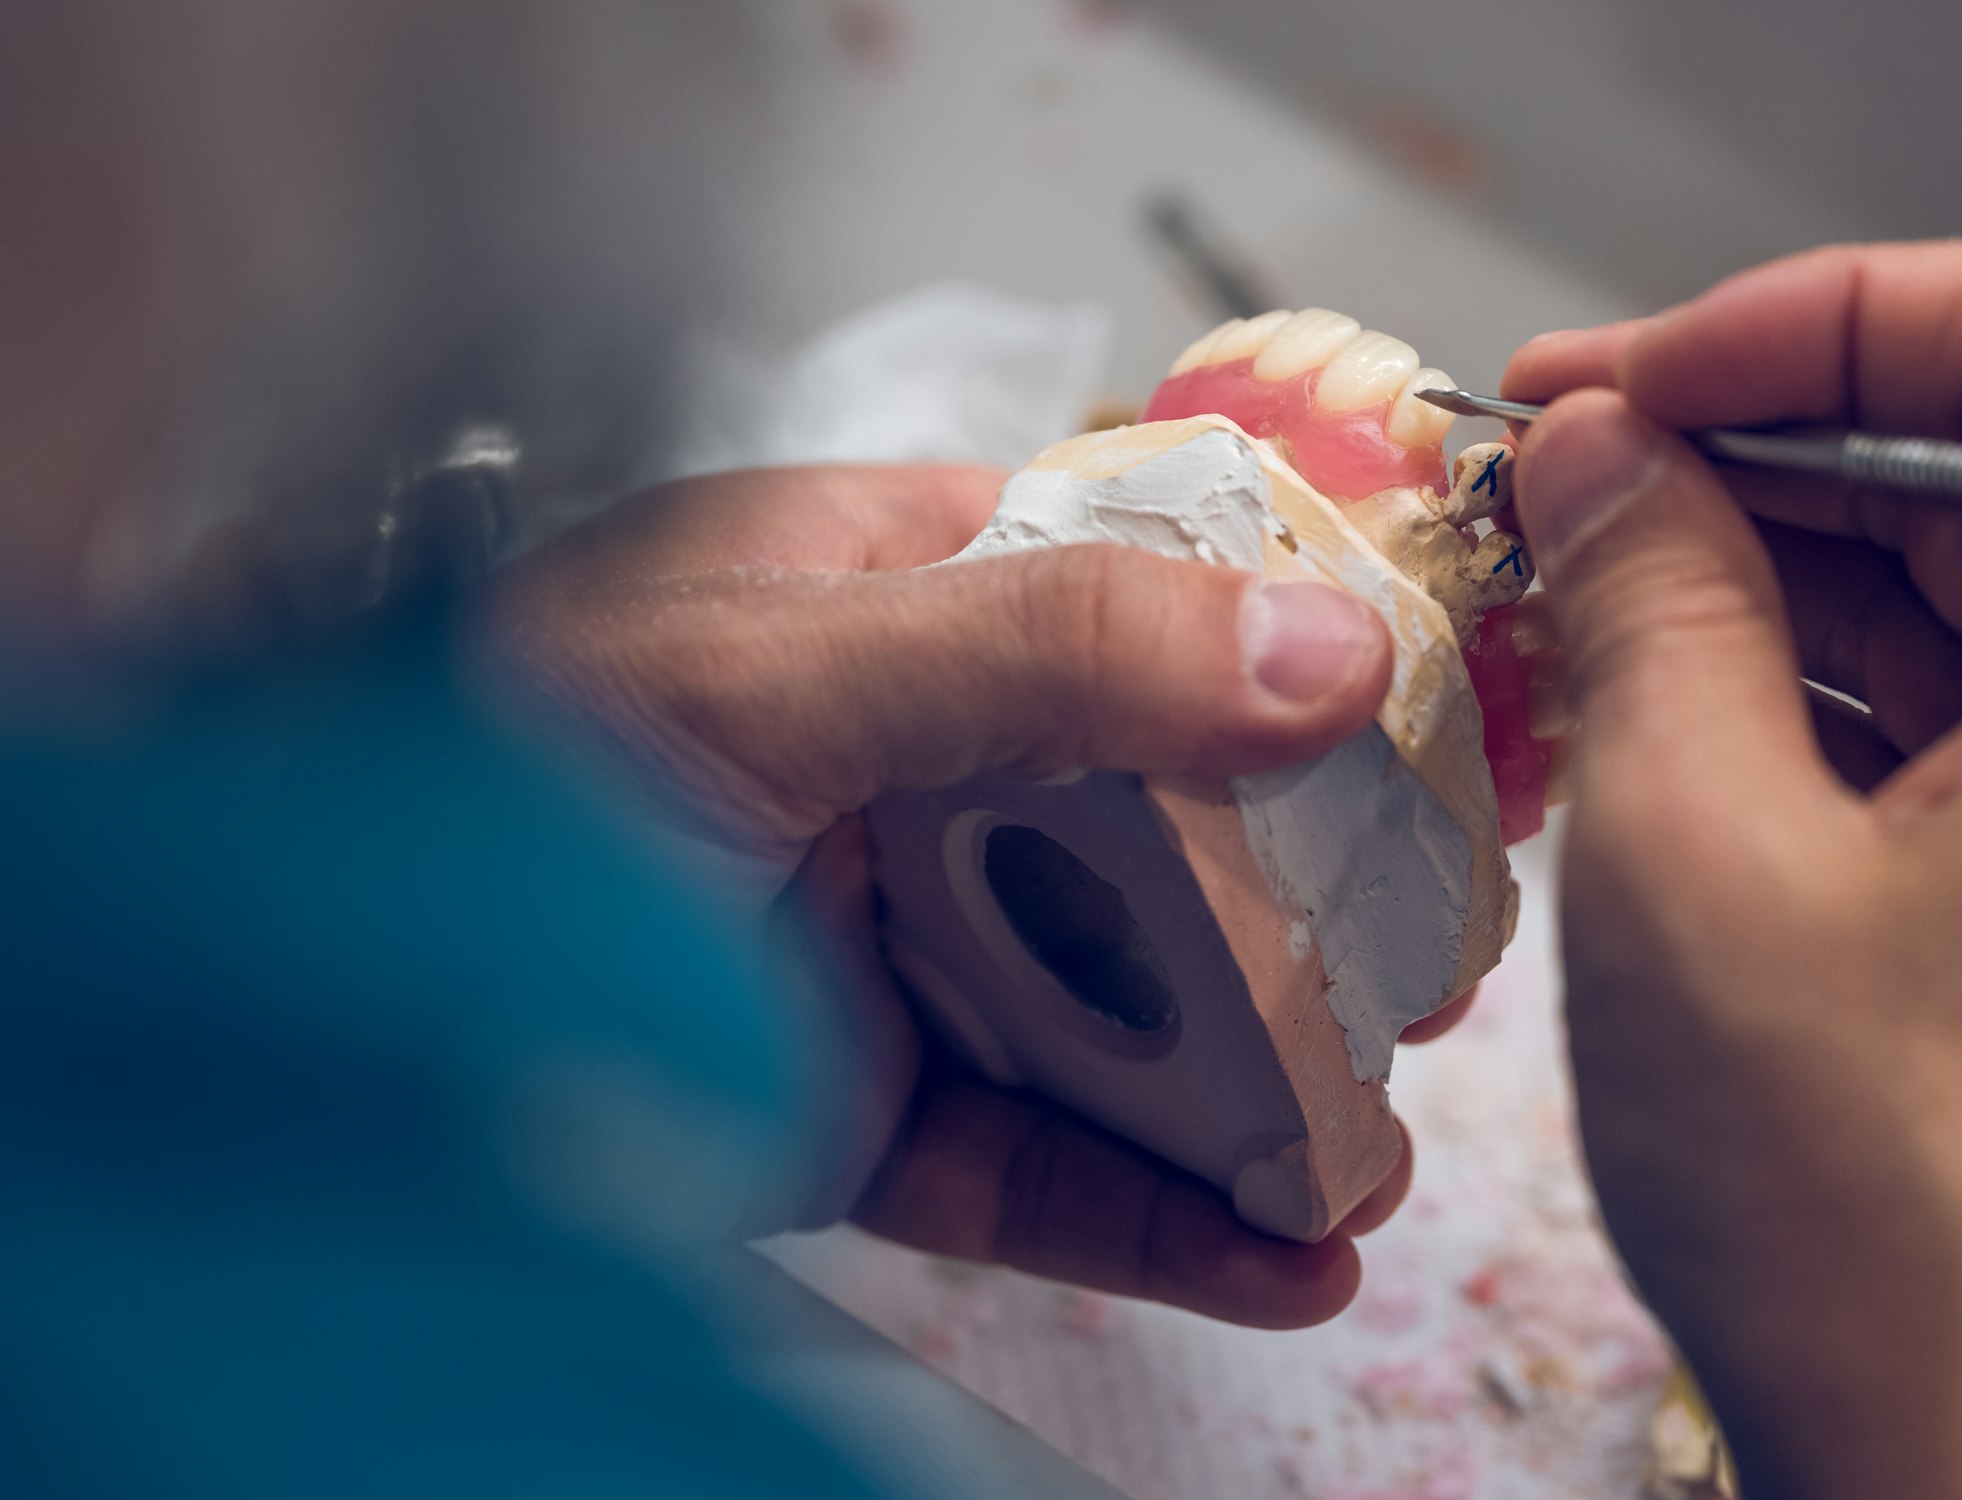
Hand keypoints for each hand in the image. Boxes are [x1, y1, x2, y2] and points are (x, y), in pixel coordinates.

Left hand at [475, 463, 1449, 1327]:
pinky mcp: (859, 1106)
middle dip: (1302, 897)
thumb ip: (1044, 648)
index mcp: (872, 599)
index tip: (1429, 712)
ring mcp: (887, 942)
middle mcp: (899, 764)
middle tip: (1442, 956)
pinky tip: (1284, 1254)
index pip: (1122, 591)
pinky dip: (1157, 1215)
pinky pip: (1034, 1162)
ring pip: (1108, 1007)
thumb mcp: (774, 674)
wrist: (301, 1029)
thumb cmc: (501, 777)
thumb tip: (1326, 653)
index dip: (1280, 644)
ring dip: (1252, 1081)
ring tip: (1388, 1142)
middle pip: (1150, 822)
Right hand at [1504, 242, 1961, 1497]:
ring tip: (1555, 586)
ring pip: (1940, 580)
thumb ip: (1644, 608)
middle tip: (1542, 474)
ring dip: (1741, 566)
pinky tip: (1633, 686)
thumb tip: (1586, 446)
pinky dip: (1780, 672)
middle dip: (1741, 448)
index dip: (1800, 323)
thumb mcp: (1697, 857)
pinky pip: (1931, 696)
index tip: (1606, 379)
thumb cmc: (1872, 1209)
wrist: (1956, 1468)